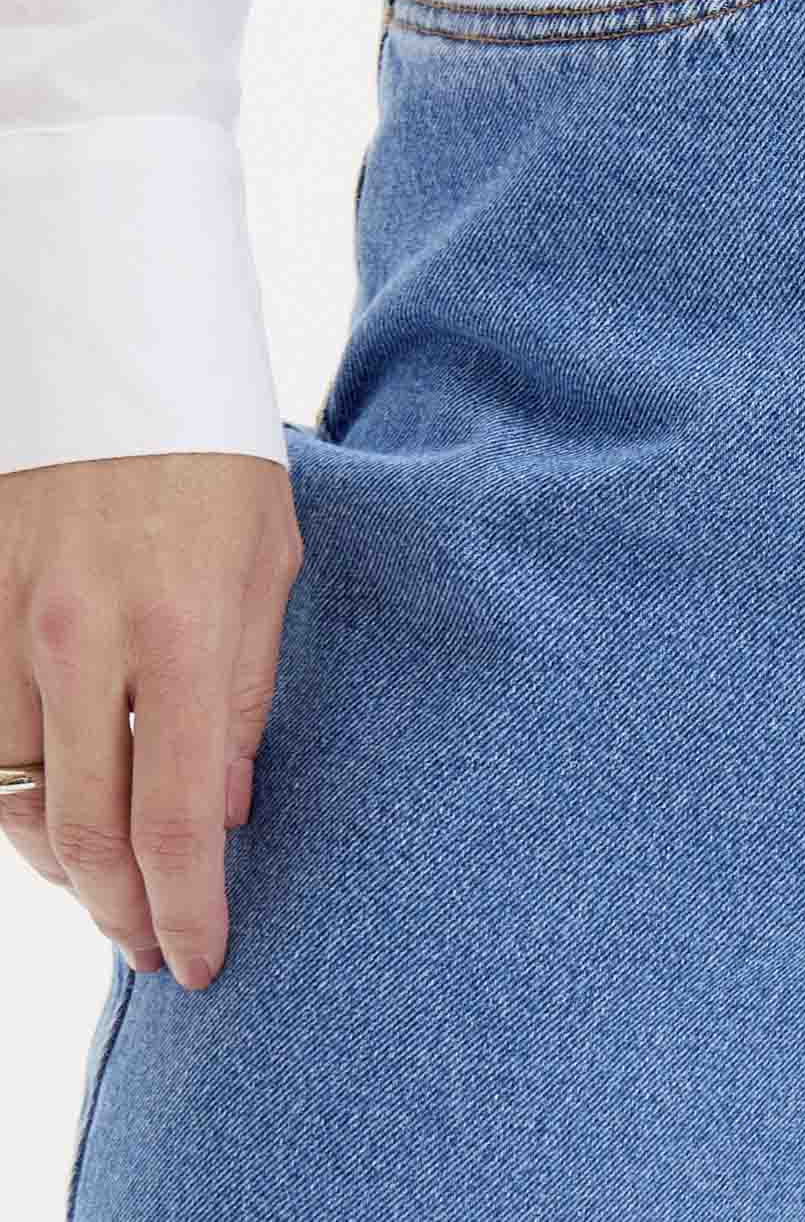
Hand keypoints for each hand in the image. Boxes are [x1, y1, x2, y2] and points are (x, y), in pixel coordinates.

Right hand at [0, 453, 301, 989]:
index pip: (173, 818)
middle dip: (122, 913)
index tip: (199, 958)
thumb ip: (248, 691)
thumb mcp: (269, 562)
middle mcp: (81, 638)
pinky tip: (54, 813)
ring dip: (63, 865)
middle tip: (154, 945)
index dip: (184, 908)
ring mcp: (8, 622)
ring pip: (16, 799)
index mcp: (181, 628)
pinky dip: (15, 797)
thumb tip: (226, 808)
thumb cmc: (213, 457)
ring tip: (112, 890)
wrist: (116, 356)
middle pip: (84, 833)